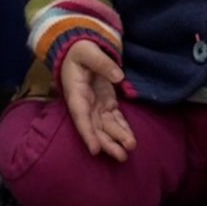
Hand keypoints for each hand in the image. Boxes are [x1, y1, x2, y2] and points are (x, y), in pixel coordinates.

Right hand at [58, 40, 135, 161]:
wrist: (78, 50)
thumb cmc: (79, 50)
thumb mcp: (87, 51)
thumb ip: (101, 62)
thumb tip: (119, 76)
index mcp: (76, 92)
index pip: (81, 116)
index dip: (87, 134)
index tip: (94, 150)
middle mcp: (85, 104)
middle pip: (95, 127)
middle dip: (107, 143)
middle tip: (122, 156)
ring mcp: (96, 105)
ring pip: (106, 127)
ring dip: (117, 139)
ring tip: (130, 149)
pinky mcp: (106, 103)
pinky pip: (114, 119)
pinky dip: (123, 129)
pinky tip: (130, 139)